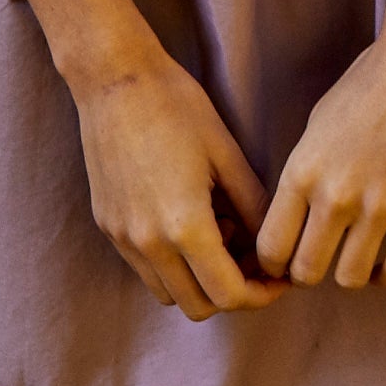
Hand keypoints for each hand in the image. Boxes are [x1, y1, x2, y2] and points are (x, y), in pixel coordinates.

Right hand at [73, 43, 287, 320]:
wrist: (114, 79)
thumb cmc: (176, 105)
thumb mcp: (226, 153)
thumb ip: (253, 206)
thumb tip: (271, 243)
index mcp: (185, 226)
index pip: (229, 294)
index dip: (261, 294)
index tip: (277, 278)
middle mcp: (149, 243)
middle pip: (199, 306)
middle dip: (232, 292)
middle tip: (253, 260)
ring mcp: (123, 237)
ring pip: (169, 294)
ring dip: (199, 282)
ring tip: (219, 235)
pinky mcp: (108, 225)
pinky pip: (145, 269)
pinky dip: (172, 265)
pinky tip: (187, 222)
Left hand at [255, 22, 385, 290]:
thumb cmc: (367, 85)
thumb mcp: (317, 126)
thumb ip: (304, 175)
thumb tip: (296, 221)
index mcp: (302, 170)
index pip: (271, 248)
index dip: (274, 264)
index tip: (286, 259)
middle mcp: (335, 195)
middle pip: (307, 272)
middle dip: (310, 272)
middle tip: (322, 257)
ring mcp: (378, 206)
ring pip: (351, 279)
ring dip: (351, 272)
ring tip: (356, 254)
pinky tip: (385, 258)